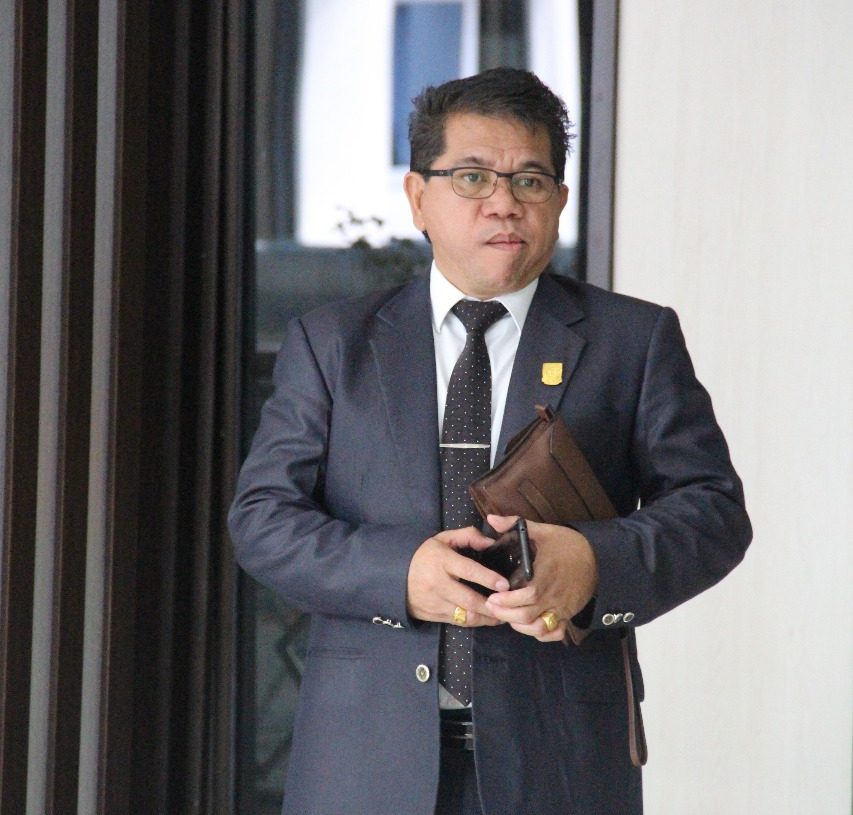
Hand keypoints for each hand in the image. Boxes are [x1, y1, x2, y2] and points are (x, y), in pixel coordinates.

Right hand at [406, 527, 509, 625]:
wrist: (393, 576)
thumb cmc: (424, 555)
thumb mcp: (443, 539)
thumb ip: (468, 536)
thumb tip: (491, 542)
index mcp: (441, 560)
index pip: (468, 570)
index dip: (488, 578)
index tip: (505, 584)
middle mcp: (437, 583)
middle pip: (469, 599)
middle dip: (492, 605)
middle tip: (510, 605)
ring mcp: (434, 602)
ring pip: (465, 615)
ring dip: (486, 618)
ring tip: (503, 616)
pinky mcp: (432, 615)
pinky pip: (458, 621)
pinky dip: (474, 622)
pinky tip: (486, 619)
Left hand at [484, 514, 597, 641]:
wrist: (597, 557)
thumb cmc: (566, 544)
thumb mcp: (542, 530)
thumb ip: (514, 524)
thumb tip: (491, 518)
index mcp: (546, 575)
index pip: (526, 595)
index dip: (507, 601)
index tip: (492, 596)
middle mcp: (553, 595)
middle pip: (527, 615)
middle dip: (505, 614)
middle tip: (491, 606)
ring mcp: (562, 608)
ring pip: (539, 627)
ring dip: (519, 626)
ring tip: (506, 617)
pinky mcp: (568, 615)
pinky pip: (554, 633)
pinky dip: (539, 634)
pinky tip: (527, 625)